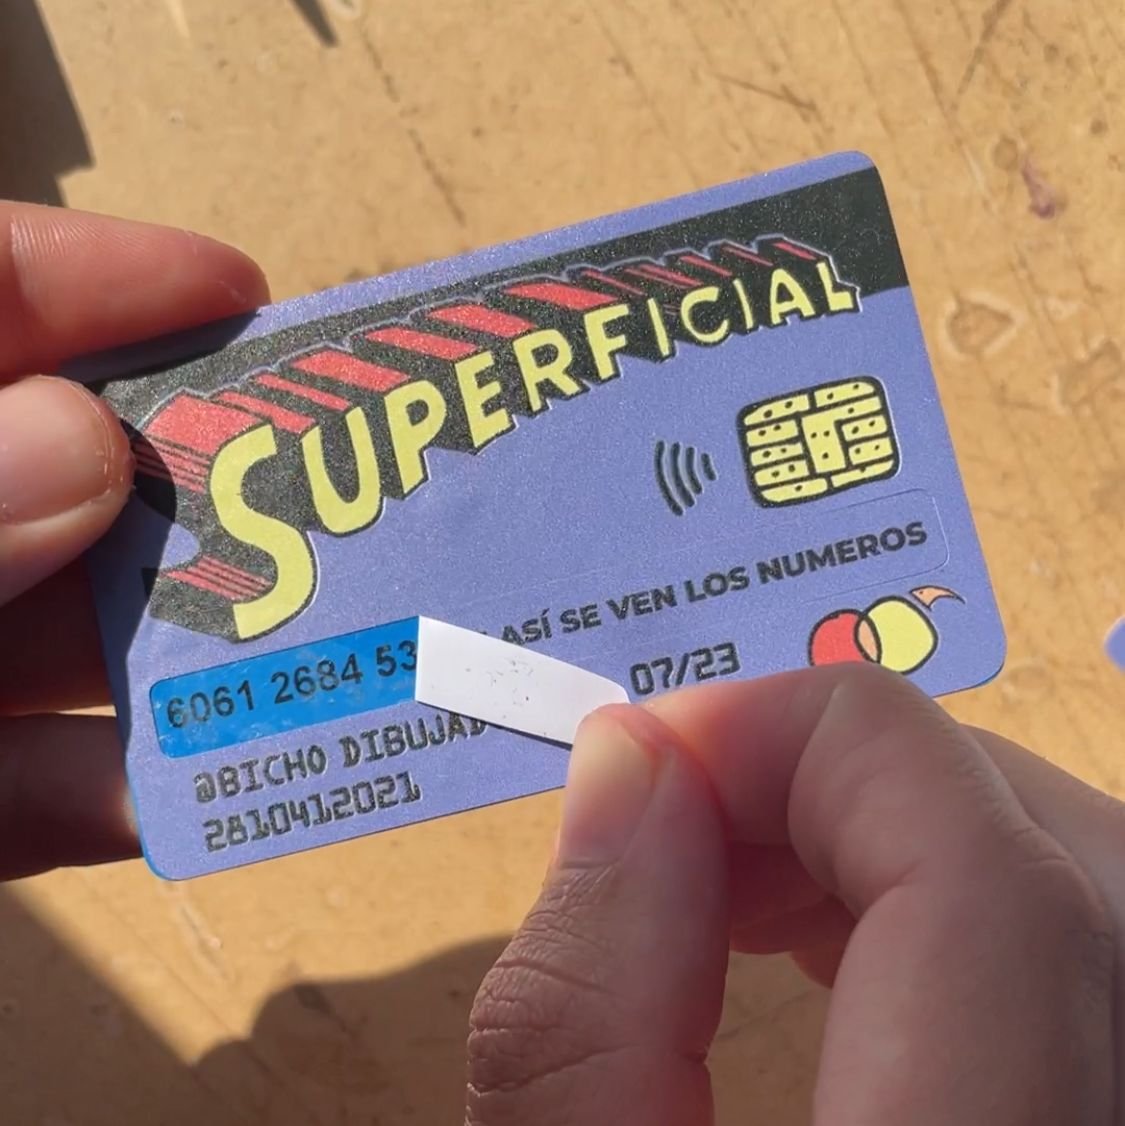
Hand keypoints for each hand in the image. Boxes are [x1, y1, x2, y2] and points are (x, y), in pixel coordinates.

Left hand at [0, 200, 267, 880]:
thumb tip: (88, 444)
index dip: (98, 281)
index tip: (242, 293)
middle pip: (57, 477)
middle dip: (190, 480)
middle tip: (329, 484)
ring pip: (60, 637)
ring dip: (184, 649)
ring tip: (322, 642)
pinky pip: (22, 789)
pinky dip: (111, 793)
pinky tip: (201, 794)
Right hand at [465, 663, 1120, 1123]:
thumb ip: (581, 1011)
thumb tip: (625, 764)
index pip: (986, 870)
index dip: (811, 743)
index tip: (646, 747)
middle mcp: (1106, 1123)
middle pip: (1049, 842)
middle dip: (847, 776)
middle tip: (678, 818)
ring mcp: (1114, 1109)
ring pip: (1076, 874)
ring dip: (892, 830)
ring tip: (736, 884)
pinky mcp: (1085, 1096)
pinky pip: (1072, 944)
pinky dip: (941, 899)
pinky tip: (823, 940)